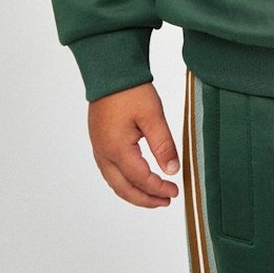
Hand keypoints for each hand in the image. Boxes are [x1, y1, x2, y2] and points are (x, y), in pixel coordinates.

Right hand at [88, 82, 180, 207]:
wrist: (110, 71)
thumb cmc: (130, 90)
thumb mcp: (153, 116)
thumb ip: (163, 145)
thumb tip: (172, 171)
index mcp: (117, 149)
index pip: (141, 180)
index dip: (158, 189)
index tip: (175, 191)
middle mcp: (104, 154)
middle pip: (124, 188)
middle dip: (145, 199)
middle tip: (165, 200)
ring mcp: (99, 148)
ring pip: (115, 182)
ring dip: (134, 193)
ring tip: (153, 195)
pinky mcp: (98, 142)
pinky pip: (110, 172)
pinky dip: (124, 182)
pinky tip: (136, 179)